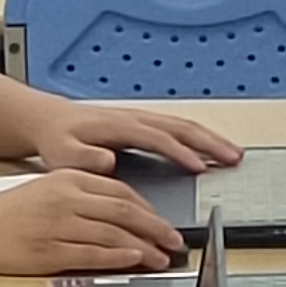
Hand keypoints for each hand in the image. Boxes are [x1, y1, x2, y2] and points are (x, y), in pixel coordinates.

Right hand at [0, 170, 184, 275]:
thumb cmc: (10, 213)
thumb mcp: (49, 189)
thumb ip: (85, 194)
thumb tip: (124, 210)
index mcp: (67, 178)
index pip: (120, 191)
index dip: (149, 209)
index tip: (164, 222)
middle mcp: (65, 198)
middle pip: (124, 211)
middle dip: (156, 228)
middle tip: (174, 240)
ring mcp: (57, 225)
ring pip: (113, 233)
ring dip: (143, 246)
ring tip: (160, 257)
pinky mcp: (49, 251)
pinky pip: (93, 254)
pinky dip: (118, 257)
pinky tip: (133, 260)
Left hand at [32, 103, 246, 174]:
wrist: (51, 121)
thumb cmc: (58, 140)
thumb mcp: (62, 153)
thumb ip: (84, 158)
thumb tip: (107, 160)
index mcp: (120, 126)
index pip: (158, 138)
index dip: (181, 153)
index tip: (201, 167)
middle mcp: (136, 118)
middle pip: (180, 127)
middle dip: (210, 142)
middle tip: (234, 158)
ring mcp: (142, 119)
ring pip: (184, 125)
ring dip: (211, 138)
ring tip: (234, 154)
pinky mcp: (144, 124)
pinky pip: (178, 129)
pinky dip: (200, 137)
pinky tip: (211, 150)